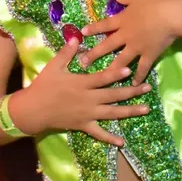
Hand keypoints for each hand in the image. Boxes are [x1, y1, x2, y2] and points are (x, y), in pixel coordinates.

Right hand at [12, 39, 151, 146]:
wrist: (33, 110)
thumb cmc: (43, 86)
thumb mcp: (54, 66)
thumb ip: (67, 53)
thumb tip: (77, 38)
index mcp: (81, 83)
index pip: (102, 78)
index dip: (116, 74)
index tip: (129, 71)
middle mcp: (88, 99)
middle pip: (113, 95)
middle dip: (132, 91)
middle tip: (147, 88)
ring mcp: (87, 114)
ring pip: (112, 113)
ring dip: (130, 111)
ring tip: (146, 109)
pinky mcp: (84, 125)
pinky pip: (99, 133)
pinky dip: (110, 138)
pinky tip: (122, 142)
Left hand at [81, 0, 178, 84]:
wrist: (172, 14)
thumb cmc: (155, 1)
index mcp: (122, 20)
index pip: (104, 25)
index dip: (93, 28)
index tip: (83, 33)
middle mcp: (126, 35)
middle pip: (107, 46)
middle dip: (94, 54)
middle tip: (83, 63)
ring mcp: (137, 47)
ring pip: (121, 60)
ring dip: (111, 70)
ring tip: (103, 78)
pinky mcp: (149, 54)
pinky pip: (142, 67)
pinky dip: (139, 76)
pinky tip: (134, 84)